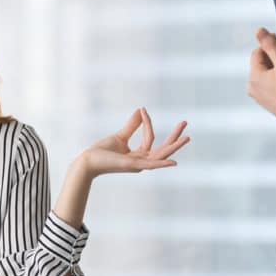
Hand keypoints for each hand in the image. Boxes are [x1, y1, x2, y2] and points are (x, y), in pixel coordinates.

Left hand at [75, 107, 190, 177]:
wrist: (88, 161)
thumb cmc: (102, 151)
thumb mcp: (120, 135)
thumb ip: (132, 125)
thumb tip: (140, 109)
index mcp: (139, 155)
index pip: (150, 137)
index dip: (147, 122)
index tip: (142, 109)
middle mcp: (142, 161)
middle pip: (163, 148)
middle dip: (175, 136)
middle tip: (185, 122)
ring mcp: (138, 164)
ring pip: (160, 155)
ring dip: (174, 146)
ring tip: (187, 137)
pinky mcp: (132, 165)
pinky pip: (150, 164)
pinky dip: (162, 163)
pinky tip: (173, 162)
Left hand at [248, 27, 275, 119]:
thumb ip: (270, 45)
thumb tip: (259, 31)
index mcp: (253, 77)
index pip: (257, 53)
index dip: (268, 44)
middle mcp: (252, 88)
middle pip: (260, 64)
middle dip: (272, 54)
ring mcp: (259, 96)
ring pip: (264, 74)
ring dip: (274, 65)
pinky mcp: (267, 102)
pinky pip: (268, 84)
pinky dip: (275, 77)